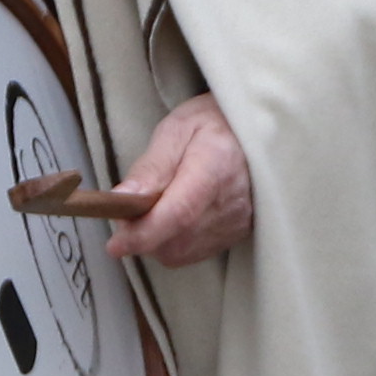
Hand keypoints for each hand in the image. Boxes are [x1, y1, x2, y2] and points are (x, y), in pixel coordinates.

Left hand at [107, 93, 252, 265]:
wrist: (260, 131)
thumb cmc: (213, 123)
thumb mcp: (176, 129)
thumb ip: (151, 167)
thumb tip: (121, 199)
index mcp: (215, 165)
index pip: (179, 213)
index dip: (144, 233)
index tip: (115, 244)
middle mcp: (232, 201)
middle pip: (176, 240)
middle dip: (142, 235)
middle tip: (129, 210)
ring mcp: (237, 222)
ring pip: (181, 252)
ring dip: (156, 241)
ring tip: (152, 209)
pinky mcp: (237, 234)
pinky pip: (193, 253)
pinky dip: (172, 243)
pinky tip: (171, 219)